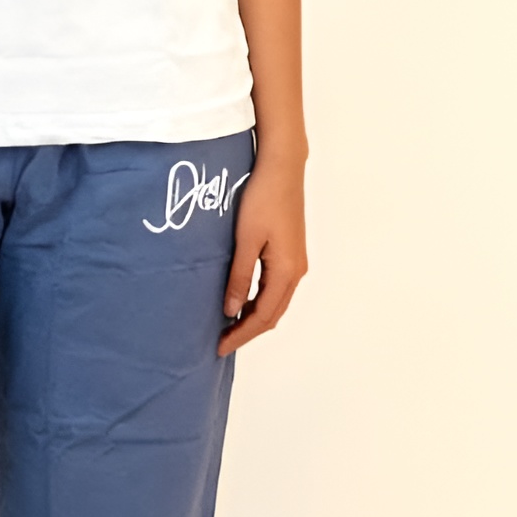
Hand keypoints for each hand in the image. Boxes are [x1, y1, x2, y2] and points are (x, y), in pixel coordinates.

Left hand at [219, 158, 306, 355]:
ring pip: (275, 302)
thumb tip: (231, 310)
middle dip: (248, 331)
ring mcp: (296, 263)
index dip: (242, 335)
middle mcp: (296, 271)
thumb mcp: (245, 240)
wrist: (281, 169)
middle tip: (221, 341)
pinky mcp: (291, 253)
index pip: (263, 316)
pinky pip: (276, 288)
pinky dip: (260, 301)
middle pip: (273, 314)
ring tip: (228, 325)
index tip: (220, 347)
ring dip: (254, 317)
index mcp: (286, 271)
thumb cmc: (262, 199)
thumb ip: (239, 277)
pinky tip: (242, 300)